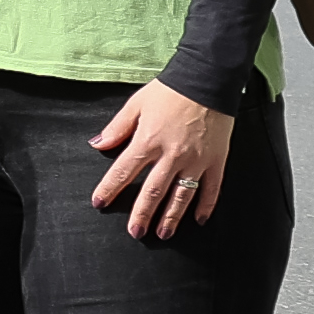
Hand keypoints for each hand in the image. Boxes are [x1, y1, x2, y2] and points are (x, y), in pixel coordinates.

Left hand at [84, 81, 236, 238]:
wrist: (207, 80)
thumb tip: (97, 144)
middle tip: (135, 232)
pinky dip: (205, 206)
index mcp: (148, 141)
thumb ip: (117, 128)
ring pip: (181, 196)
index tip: (100, 203)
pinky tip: (198, 219)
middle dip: (141, 214)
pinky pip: (211, 189)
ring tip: (163, 234)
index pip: (123, 172)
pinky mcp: (216, 160)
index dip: (109, 189)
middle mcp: (171, 155)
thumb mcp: (136, 104)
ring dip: (171, 217)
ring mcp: (196, 160)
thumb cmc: (170, 91)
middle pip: (152, 191)